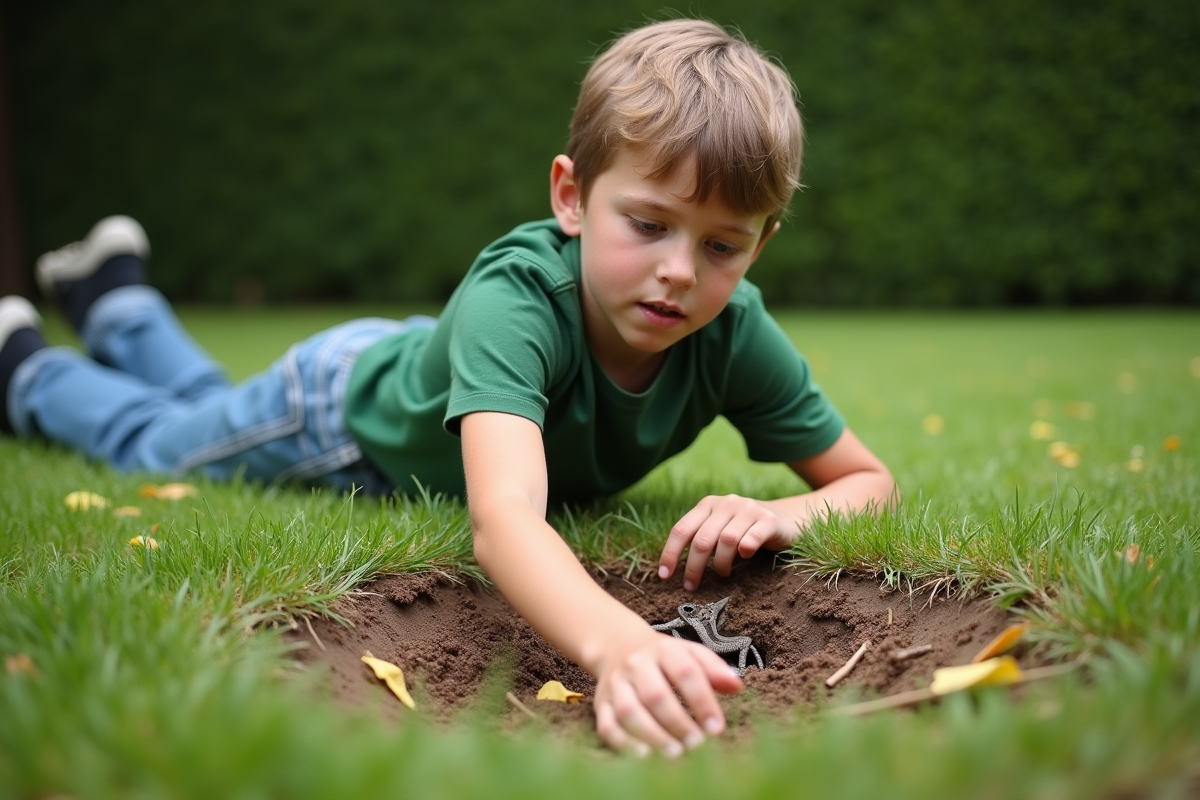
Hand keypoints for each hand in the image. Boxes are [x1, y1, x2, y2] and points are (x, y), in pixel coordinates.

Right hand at [592, 629, 741, 755]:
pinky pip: (608, 725)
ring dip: (653, 735)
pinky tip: (646, 756)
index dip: (702, 701)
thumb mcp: (689, 652)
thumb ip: (714, 668)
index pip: (685, 672)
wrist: (618, 645)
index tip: (717, 728)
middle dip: (678, 722)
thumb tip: (737, 686)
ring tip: (676, 753)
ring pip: (630, 711)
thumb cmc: (663, 657)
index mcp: (663, 649)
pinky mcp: (601, 703)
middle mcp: (636, 664)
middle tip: (698, 744)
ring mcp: (616, 684)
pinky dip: (625, 743)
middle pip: (655, 694)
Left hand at [657, 494, 792, 590]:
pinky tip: (745, 557)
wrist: (786, 518)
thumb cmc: (745, 530)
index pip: (682, 529)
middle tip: (691, 587)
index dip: (670, 553)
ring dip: (720, 563)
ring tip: (723, 573)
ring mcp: (749, 509)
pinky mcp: (769, 520)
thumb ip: (701, 539)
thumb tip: (673, 569)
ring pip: (726, 540)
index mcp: (708, 504)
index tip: (664, 576)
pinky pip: (752, 537)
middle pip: (702, 539)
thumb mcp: (720, 528)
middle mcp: (727, 503)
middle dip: (693, 567)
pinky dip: (745, 550)